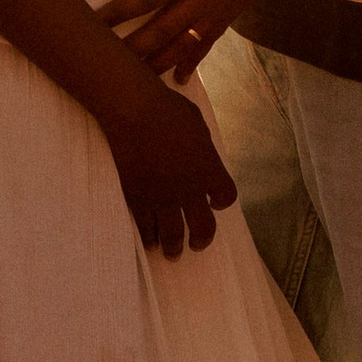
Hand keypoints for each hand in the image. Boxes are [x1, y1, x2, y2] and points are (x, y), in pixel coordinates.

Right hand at [101, 74, 238, 257]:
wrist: (135, 111)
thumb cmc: (167, 109)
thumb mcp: (198, 126)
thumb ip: (202, 149)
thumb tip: (202, 159)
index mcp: (209, 168)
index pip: (226, 196)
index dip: (222, 202)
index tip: (215, 203)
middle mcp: (190, 189)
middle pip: (204, 227)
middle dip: (201, 240)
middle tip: (197, 244)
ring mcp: (163, 197)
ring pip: (173, 235)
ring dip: (174, 247)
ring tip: (172, 252)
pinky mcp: (138, 198)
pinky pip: (146, 228)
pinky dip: (149, 238)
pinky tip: (149, 241)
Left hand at [103, 0, 275, 75]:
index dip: (116, 15)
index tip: (90, 26)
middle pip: (159, 33)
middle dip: (130, 50)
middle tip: (103, 65)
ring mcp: (217, 10)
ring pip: (181, 47)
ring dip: (156, 63)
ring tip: (132, 82)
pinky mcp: (229, 15)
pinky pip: (207, 46)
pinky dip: (191, 63)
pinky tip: (178, 79)